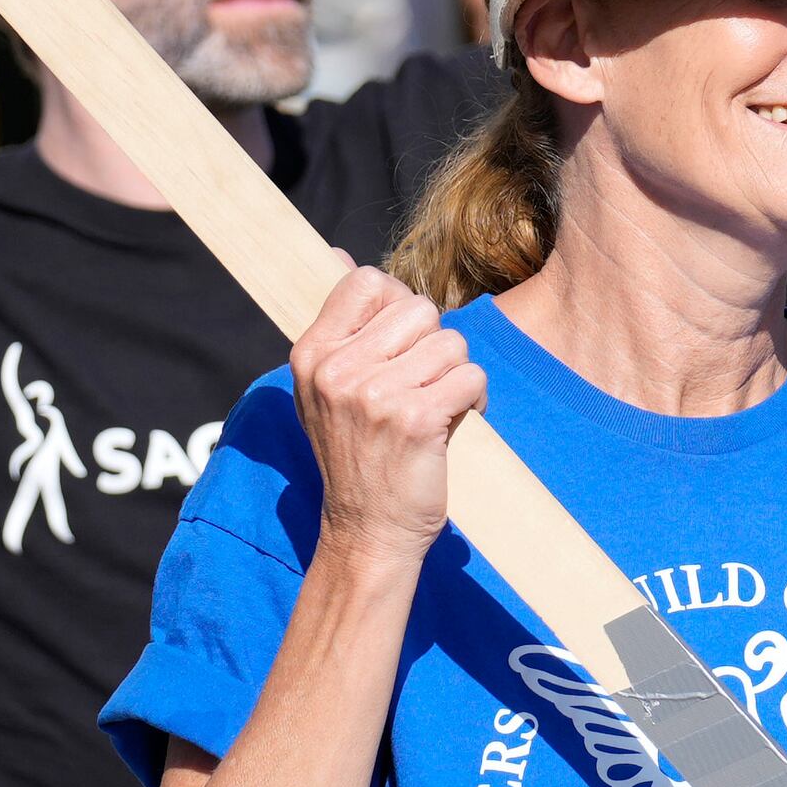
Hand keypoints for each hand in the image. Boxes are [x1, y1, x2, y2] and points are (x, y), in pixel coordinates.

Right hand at [297, 272, 479, 568]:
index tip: (400, 346)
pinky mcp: (415, 419)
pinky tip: (453, 427)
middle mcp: (336, 370)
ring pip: (451, 343)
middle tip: (421, 387)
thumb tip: (337, 254)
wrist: (368, 532)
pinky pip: (471, 378)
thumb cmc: (356, 455)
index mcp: (312, 354)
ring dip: (456, 377)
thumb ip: (337, 324)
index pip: (367, 281)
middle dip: (434, 346)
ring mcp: (373, 395)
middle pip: (419, 309)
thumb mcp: (325, 388)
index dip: (398, 307)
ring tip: (436, 410)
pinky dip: (474, 402)